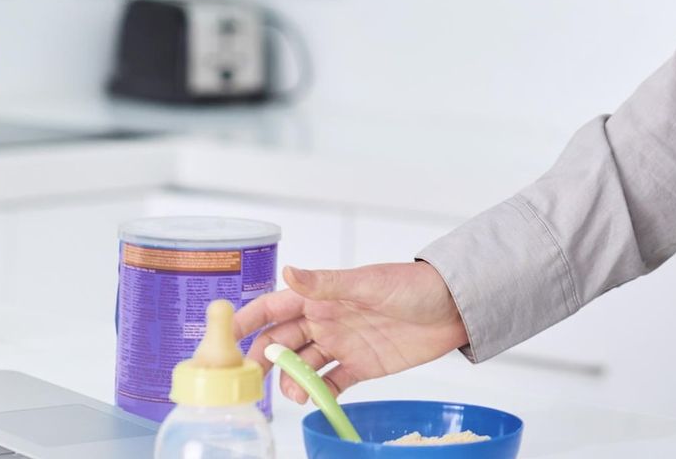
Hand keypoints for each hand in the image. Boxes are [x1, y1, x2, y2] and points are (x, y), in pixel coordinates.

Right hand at [234, 261, 467, 400]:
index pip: (273, 307)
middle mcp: (326, 320)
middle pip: (280, 342)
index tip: (221, 338)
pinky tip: (312, 402)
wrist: (455, 307)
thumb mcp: (368, 283)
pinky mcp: (361, 365)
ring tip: (294, 393)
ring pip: (301, 366)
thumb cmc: (414, 285)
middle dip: (260, 360)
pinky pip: (330, 383)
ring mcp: (342, 344)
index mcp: (321, 296)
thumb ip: (327, 283)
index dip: (246, 321)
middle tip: (246, 381)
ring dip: (290, 380)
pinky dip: (317, 394)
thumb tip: (288, 272)